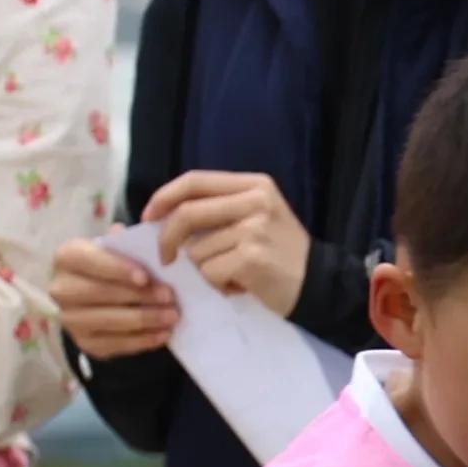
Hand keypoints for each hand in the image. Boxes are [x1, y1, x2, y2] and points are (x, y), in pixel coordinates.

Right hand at [47, 235, 179, 360]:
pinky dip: (141, 341)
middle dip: (138, 297)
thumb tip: (133, 236)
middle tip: (169, 297)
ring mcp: (70, 319)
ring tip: (171, 316)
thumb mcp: (114, 248)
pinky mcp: (84, 343)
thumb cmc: (108, 265)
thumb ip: (124, 244)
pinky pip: (114, 345)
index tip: (145, 277)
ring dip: (144, 320)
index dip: (118, 270)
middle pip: (100, 294)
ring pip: (108, 321)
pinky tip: (162, 334)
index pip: (90, 262)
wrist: (93, 293)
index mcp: (67, 257)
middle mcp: (61, 290)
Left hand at [141, 171, 311, 315]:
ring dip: (204, 270)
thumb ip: (220, 208)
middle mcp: (254, 200)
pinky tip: (237, 286)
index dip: (164, 196)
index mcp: (253, 184)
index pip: (195, 180)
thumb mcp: (256, 215)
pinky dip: (216, 285)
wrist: (319, 284)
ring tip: (229, 275)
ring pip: (197, 250)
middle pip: (187, 213)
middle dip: (167, 238)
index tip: (148, 216)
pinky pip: (209, 272)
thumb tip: (165, 215)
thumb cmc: (280, 253)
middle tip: (166, 258)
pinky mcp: (252, 257)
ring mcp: (254, 228)